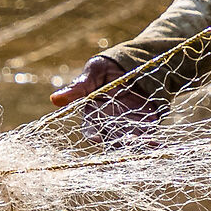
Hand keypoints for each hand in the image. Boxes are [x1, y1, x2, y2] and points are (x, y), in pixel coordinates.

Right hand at [54, 54, 170, 140]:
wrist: (133, 65)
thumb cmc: (107, 68)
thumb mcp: (93, 72)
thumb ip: (78, 88)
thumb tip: (53, 100)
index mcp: (92, 114)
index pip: (91, 129)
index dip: (94, 134)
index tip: (98, 138)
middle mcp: (108, 124)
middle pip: (112, 139)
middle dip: (120, 143)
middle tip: (129, 143)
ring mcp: (126, 126)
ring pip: (130, 142)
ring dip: (138, 146)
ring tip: (147, 144)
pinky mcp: (144, 125)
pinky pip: (146, 136)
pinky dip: (150, 142)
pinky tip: (156, 143)